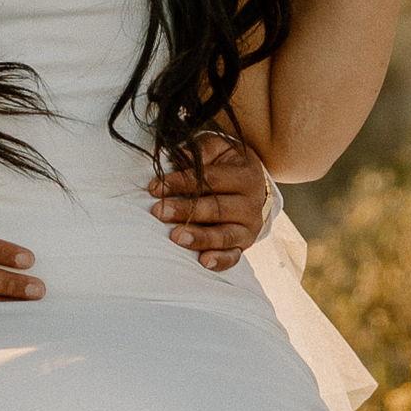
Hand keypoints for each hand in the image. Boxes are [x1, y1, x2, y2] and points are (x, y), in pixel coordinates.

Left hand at [147, 127, 276, 271]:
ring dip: (200, 237)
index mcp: (245, 176)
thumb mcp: (219, 148)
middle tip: (159, 212)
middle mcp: (251, 204)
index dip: (182, 182)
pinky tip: (203, 262)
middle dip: (186, 211)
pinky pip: (234, 256)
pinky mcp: (244, 245)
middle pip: (216, 208)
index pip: (210, 179)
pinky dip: (220, 261)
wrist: (255, 185)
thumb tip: (181, 156)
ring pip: (224, 235)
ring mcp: (249, 227)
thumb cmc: (228, 164)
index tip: (155, 187)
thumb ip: (202, 150)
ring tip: (176, 237)